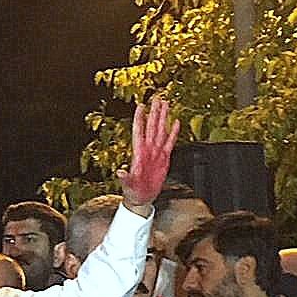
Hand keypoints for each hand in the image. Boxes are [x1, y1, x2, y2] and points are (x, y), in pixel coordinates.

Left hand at [117, 97, 179, 212]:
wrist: (141, 197)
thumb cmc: (133, 190)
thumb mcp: (127, 184)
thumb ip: (124, 177)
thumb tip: (120, 172)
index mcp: (138, 152)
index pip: (139, 131)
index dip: (139, 119)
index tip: (140, 106)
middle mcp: (147, 149)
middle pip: (152, 126)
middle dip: (154, 112)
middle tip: (157, 99)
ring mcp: (155, 152)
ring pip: (161, 130)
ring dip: (163, 118)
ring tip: (166, 105)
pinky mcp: (164, 158)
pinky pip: (169, 142)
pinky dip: (173, 132)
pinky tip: (176, 122)